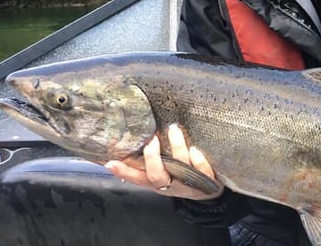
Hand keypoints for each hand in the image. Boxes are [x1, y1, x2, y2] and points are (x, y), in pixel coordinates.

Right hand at [105, 124, 219, 199]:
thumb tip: (131, 141)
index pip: (136, 178)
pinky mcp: (206, 181)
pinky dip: (198, 161)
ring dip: (176, 147)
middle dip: (152, 158)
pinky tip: (194, 150)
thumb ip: (149, 160)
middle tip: (151, 140)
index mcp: (156, 181)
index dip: (123, 171)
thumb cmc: (181, 175)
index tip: (111, 162)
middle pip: (156, 176)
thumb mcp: (163, 170)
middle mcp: (169, 184)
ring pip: (180, 167)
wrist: (209, 191)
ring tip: (174, 130)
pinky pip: (201, 172)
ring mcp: (187, 183)